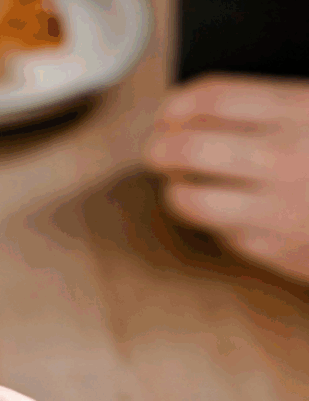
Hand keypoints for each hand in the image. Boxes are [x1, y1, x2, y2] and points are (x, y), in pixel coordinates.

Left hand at [144, 74, 308, 283]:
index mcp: (300, 111)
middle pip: (186, 148)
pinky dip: (212, 221)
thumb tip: (196, 112)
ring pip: (188, 200)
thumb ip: (270, 110)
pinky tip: (224, 211)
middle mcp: (282, 159)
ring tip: (181, 184)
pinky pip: (218, 233)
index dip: (176, 105)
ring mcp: (273, 209)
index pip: (212, 98)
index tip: (168, 112)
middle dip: (159, 149)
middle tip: (158, 151)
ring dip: (174, 190)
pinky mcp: (269, 249)